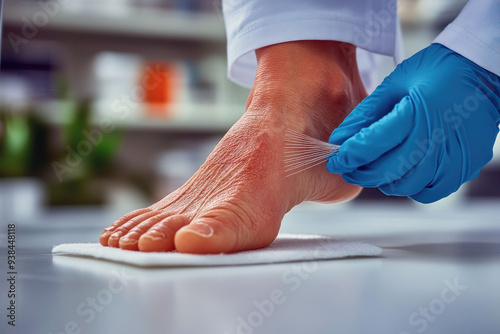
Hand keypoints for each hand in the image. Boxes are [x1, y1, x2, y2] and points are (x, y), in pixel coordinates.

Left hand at [327, 44, 499, 202]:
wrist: (481, 73)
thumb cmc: (434, 73)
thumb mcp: (393, 85)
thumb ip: (365, 115)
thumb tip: (339, 140)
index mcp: (413, 114)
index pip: (369, 146)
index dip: (347, 157)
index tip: (336, 160)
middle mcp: (434, 139)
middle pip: (385, 172)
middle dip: (360, 173)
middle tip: (351, 167)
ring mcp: (452, 157)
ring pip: (405, 186)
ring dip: (384, 180)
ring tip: (378, 167)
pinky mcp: (464, 167)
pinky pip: (430, 192)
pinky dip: (413, 187)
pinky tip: (407, 172)